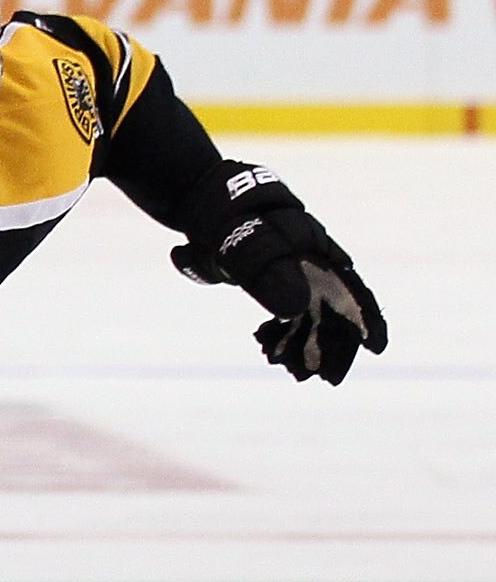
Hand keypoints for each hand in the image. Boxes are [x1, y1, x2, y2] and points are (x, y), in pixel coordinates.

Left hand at [169, 176, 388, 383]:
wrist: (204, 205)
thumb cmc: (230, 220)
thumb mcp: (243, 245)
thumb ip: (267, 271)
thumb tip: (294, 308)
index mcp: (317, 250)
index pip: (353, 288)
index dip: (368, 318)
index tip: (377, 347)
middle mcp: (313, 264)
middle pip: (335, 308)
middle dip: (334, 343)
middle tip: (328, 376)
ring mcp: (294, 275)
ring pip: (310, 316)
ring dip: (306, 343)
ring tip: (297, 372)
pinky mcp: (273, 285)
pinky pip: (286, 315)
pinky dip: (282, 335)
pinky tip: (271, 350)